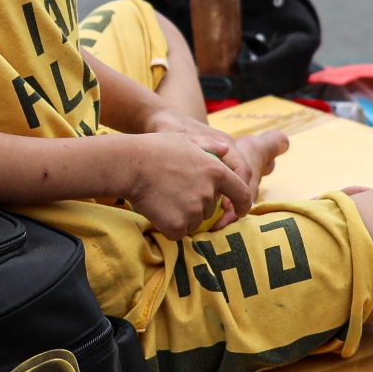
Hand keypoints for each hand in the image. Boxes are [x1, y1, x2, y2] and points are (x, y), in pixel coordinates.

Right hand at [142, 112, 276, 223]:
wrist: (129, 164)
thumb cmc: (154, 148)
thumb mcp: (185, 139)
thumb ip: (209, 145)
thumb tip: (226, 149)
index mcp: (216, 171)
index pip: (242, 193)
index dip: (243, 205)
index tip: (239, 211)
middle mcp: (209, 193)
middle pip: (210, 209)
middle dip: (198, 204)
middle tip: (175, 190)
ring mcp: (193, 211)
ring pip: (194, 221)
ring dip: (183, 215)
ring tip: (164, 197)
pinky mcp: (177, 225)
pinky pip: (178, 232)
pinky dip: (169, 226)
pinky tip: (158, 209)